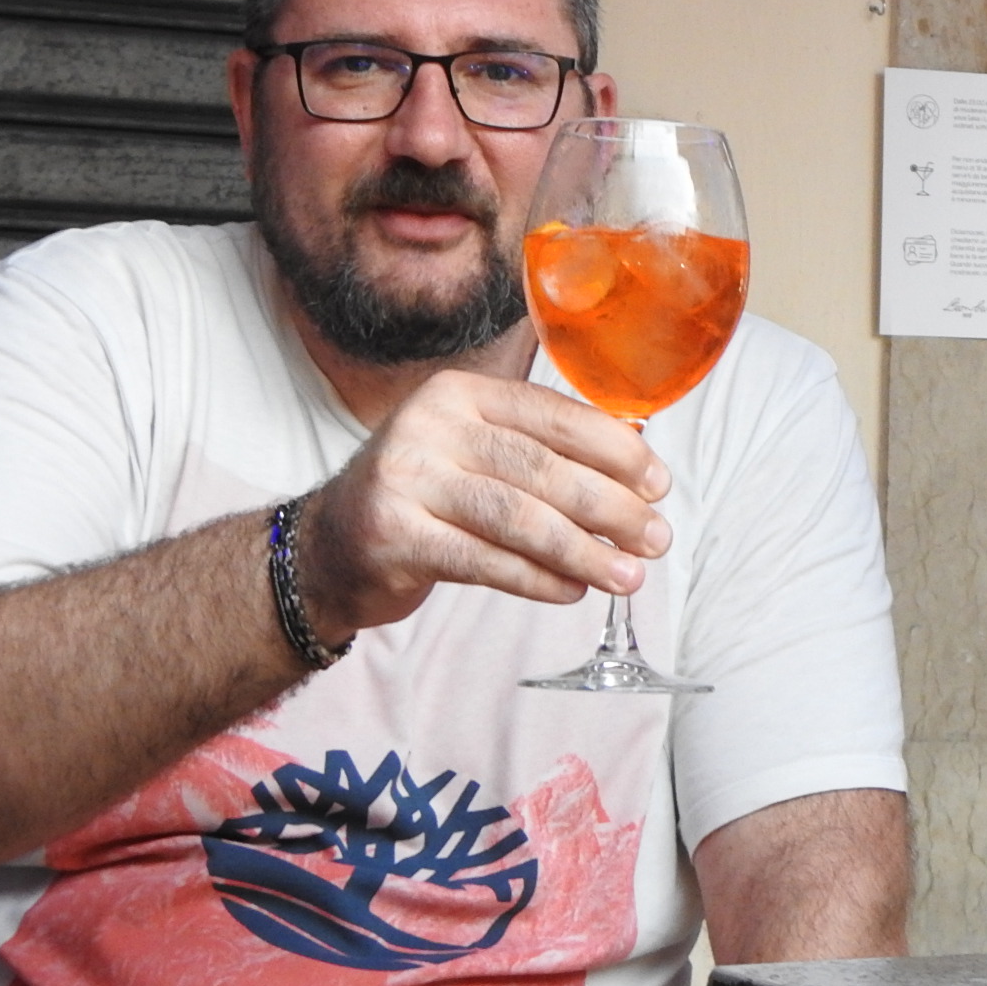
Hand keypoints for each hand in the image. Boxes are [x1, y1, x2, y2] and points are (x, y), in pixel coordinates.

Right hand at [293, 371, 674, 642]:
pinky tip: (573, 590)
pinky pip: (485, 561)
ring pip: (518, 517)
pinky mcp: (393, 536)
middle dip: (611, 507)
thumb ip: (544, 451)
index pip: (553, 415)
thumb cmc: (425, 498)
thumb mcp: (475, 454)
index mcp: (460, 395)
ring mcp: (405, 479)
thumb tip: (639, 464)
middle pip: (542, 468)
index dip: (615, 451)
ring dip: (584, 551)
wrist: (327, 549)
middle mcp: (429, 426)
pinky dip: (538, 579)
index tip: (659, 485)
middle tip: (655, 539)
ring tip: (628, 576)